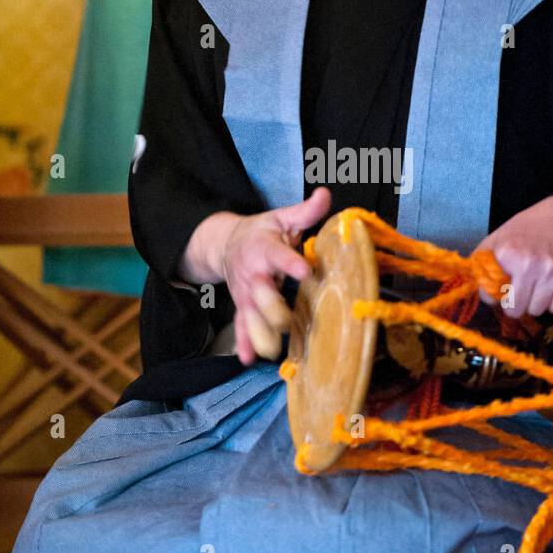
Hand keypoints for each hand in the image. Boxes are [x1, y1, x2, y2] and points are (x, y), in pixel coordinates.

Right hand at [220, 187, 332, 364]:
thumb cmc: (263, 232)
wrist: (226, 245)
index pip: (278, 256)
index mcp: (265, 248)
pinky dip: (243, 342)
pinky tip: (247, 359)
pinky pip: (240, 326)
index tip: (306, 271)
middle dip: (275, 308)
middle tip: (291, 321)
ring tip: (271, 350)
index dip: (291, 263)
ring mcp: (245, 294)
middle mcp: (253, 274)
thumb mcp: (283, 217)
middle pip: (262, 294)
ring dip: (260, 333)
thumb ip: (306, 211)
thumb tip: (325, 194)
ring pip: (251, 316)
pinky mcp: (242, 307)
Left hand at [473, 195, 552, 318]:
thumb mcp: (497, 238)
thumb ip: (481, 263)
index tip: (502, 285)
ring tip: (541, 281)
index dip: (495, 294)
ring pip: (538, 311)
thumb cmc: (528, 231)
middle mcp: (531, 264)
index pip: (489, 297)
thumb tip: (475, 290)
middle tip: (524, 286)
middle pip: (515, 310)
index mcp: (507, 253)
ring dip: (538, 301)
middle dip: (517, 302)